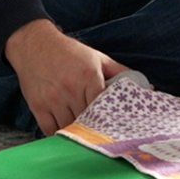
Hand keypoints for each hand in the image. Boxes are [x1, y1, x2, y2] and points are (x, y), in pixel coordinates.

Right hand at [4, 19, 123, 135]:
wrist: (34, 44)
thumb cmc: (68, 52)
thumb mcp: (97, 57)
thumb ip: (119, 71)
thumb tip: (145, 85)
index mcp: (89, 76)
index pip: (103, 106)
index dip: (108, 117)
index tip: (112, 124)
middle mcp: (71, 89)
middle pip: (87, 119)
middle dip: (93, 126)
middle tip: (99, 133)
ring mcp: (53, 99)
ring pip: (69, 127)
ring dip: (76, 132)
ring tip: (82, 133)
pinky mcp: (38, 106)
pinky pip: (50, 130)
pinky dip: (58, 134)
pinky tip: (64, 131)